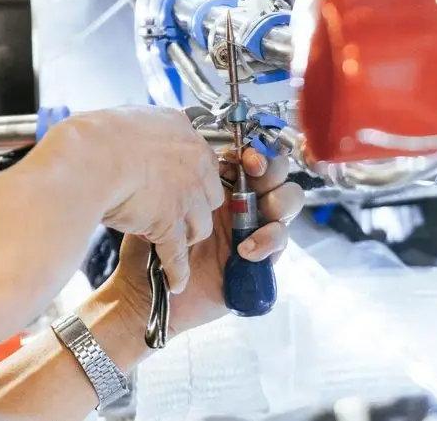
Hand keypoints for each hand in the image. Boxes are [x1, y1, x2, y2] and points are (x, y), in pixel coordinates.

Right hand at [17, 106, 222, 292]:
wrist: (88, 159)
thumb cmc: (98, 136)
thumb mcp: (133, 119)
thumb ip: (147, 131)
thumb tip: (140, 133)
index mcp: (184, 134)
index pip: (203, 162)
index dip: (191, 179)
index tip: (180, 186)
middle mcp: (194, 165)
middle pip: (210, 195)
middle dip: (194, 207)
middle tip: (175, 213)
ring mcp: (185, 197)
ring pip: (199, 225)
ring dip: (186, 235)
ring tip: (173, 244)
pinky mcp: (169, 224)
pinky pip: (178, 254)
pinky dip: (176, 270)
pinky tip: (176, 282)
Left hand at [103, 148, 304, 337]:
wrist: (148, 290)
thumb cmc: (148, 247)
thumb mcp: (157, 207)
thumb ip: (177, 180)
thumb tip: (186, 145)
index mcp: (221, 186)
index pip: (250, 158)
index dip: (254, 151)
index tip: (243, 153)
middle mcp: (243, 203)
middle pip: (277, 173)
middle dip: (272, 169)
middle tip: (255, 171)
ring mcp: (255, 228)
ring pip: (288, 202)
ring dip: (278, 202)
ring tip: (251, 216)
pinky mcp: (262, 257)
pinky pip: (280, 241)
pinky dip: (268, 239)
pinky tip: (245, 249)